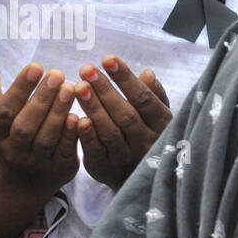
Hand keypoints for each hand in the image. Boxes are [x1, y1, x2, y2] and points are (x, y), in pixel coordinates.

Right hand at [0, 59, 79, 197]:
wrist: (24, 180)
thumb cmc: (10, 135)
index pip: (4, 110)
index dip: (19, 89)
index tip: (36, 65)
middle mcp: (12, 150)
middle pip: (25, 126)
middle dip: (41, 99)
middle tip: (57, 74)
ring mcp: (36, 163)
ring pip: (46, 139)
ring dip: (58, 113)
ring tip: (71, 88)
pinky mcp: (60, 170)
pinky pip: (65, 151)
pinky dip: (71, 135)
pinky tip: (80, 115)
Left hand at [74, 55, 171, 190]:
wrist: (139, 178)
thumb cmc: (146, 134)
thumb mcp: (157, 115)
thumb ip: (153, 95)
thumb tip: (148, 74)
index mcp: (161, 124)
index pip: (143, 98)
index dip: (126, 79)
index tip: (108, 59)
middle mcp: (146, 141)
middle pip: (125, 114)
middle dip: (105, 90)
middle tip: (86, 69)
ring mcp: (126, 156)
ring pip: (110, 131)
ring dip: (93, 108)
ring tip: (78, 87)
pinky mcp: (106, 168)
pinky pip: (95, 150)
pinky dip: (87, 135)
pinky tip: (76, 117)